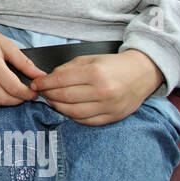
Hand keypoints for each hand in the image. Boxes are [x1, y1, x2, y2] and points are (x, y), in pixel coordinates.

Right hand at [0, 12, 44, 108]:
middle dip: (18, 100)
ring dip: (3, 103)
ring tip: (9, 94)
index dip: (27, 94)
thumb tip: (40, 75)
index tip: (33, 93)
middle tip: (24, 95)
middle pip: (3, 99)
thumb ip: (25, 63)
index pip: (14, 88)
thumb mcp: (7, 45)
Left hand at [31, 50, 161, 124]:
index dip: (44, 83)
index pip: (60, 81)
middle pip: (64, 98)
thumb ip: (68, 68)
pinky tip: (68, 109)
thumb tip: (48, 79)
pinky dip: (73, 116)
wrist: (143, 73)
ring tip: (53, 101)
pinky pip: (86, 121)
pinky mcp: (113, 117)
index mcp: (95, 73)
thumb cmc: (114, 65)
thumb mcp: (90, 59)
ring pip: (73, 113)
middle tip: (42, 93)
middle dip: (48, 95)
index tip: (36, 84)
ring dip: (58, 107)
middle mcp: (102, 91)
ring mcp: (108, 107)